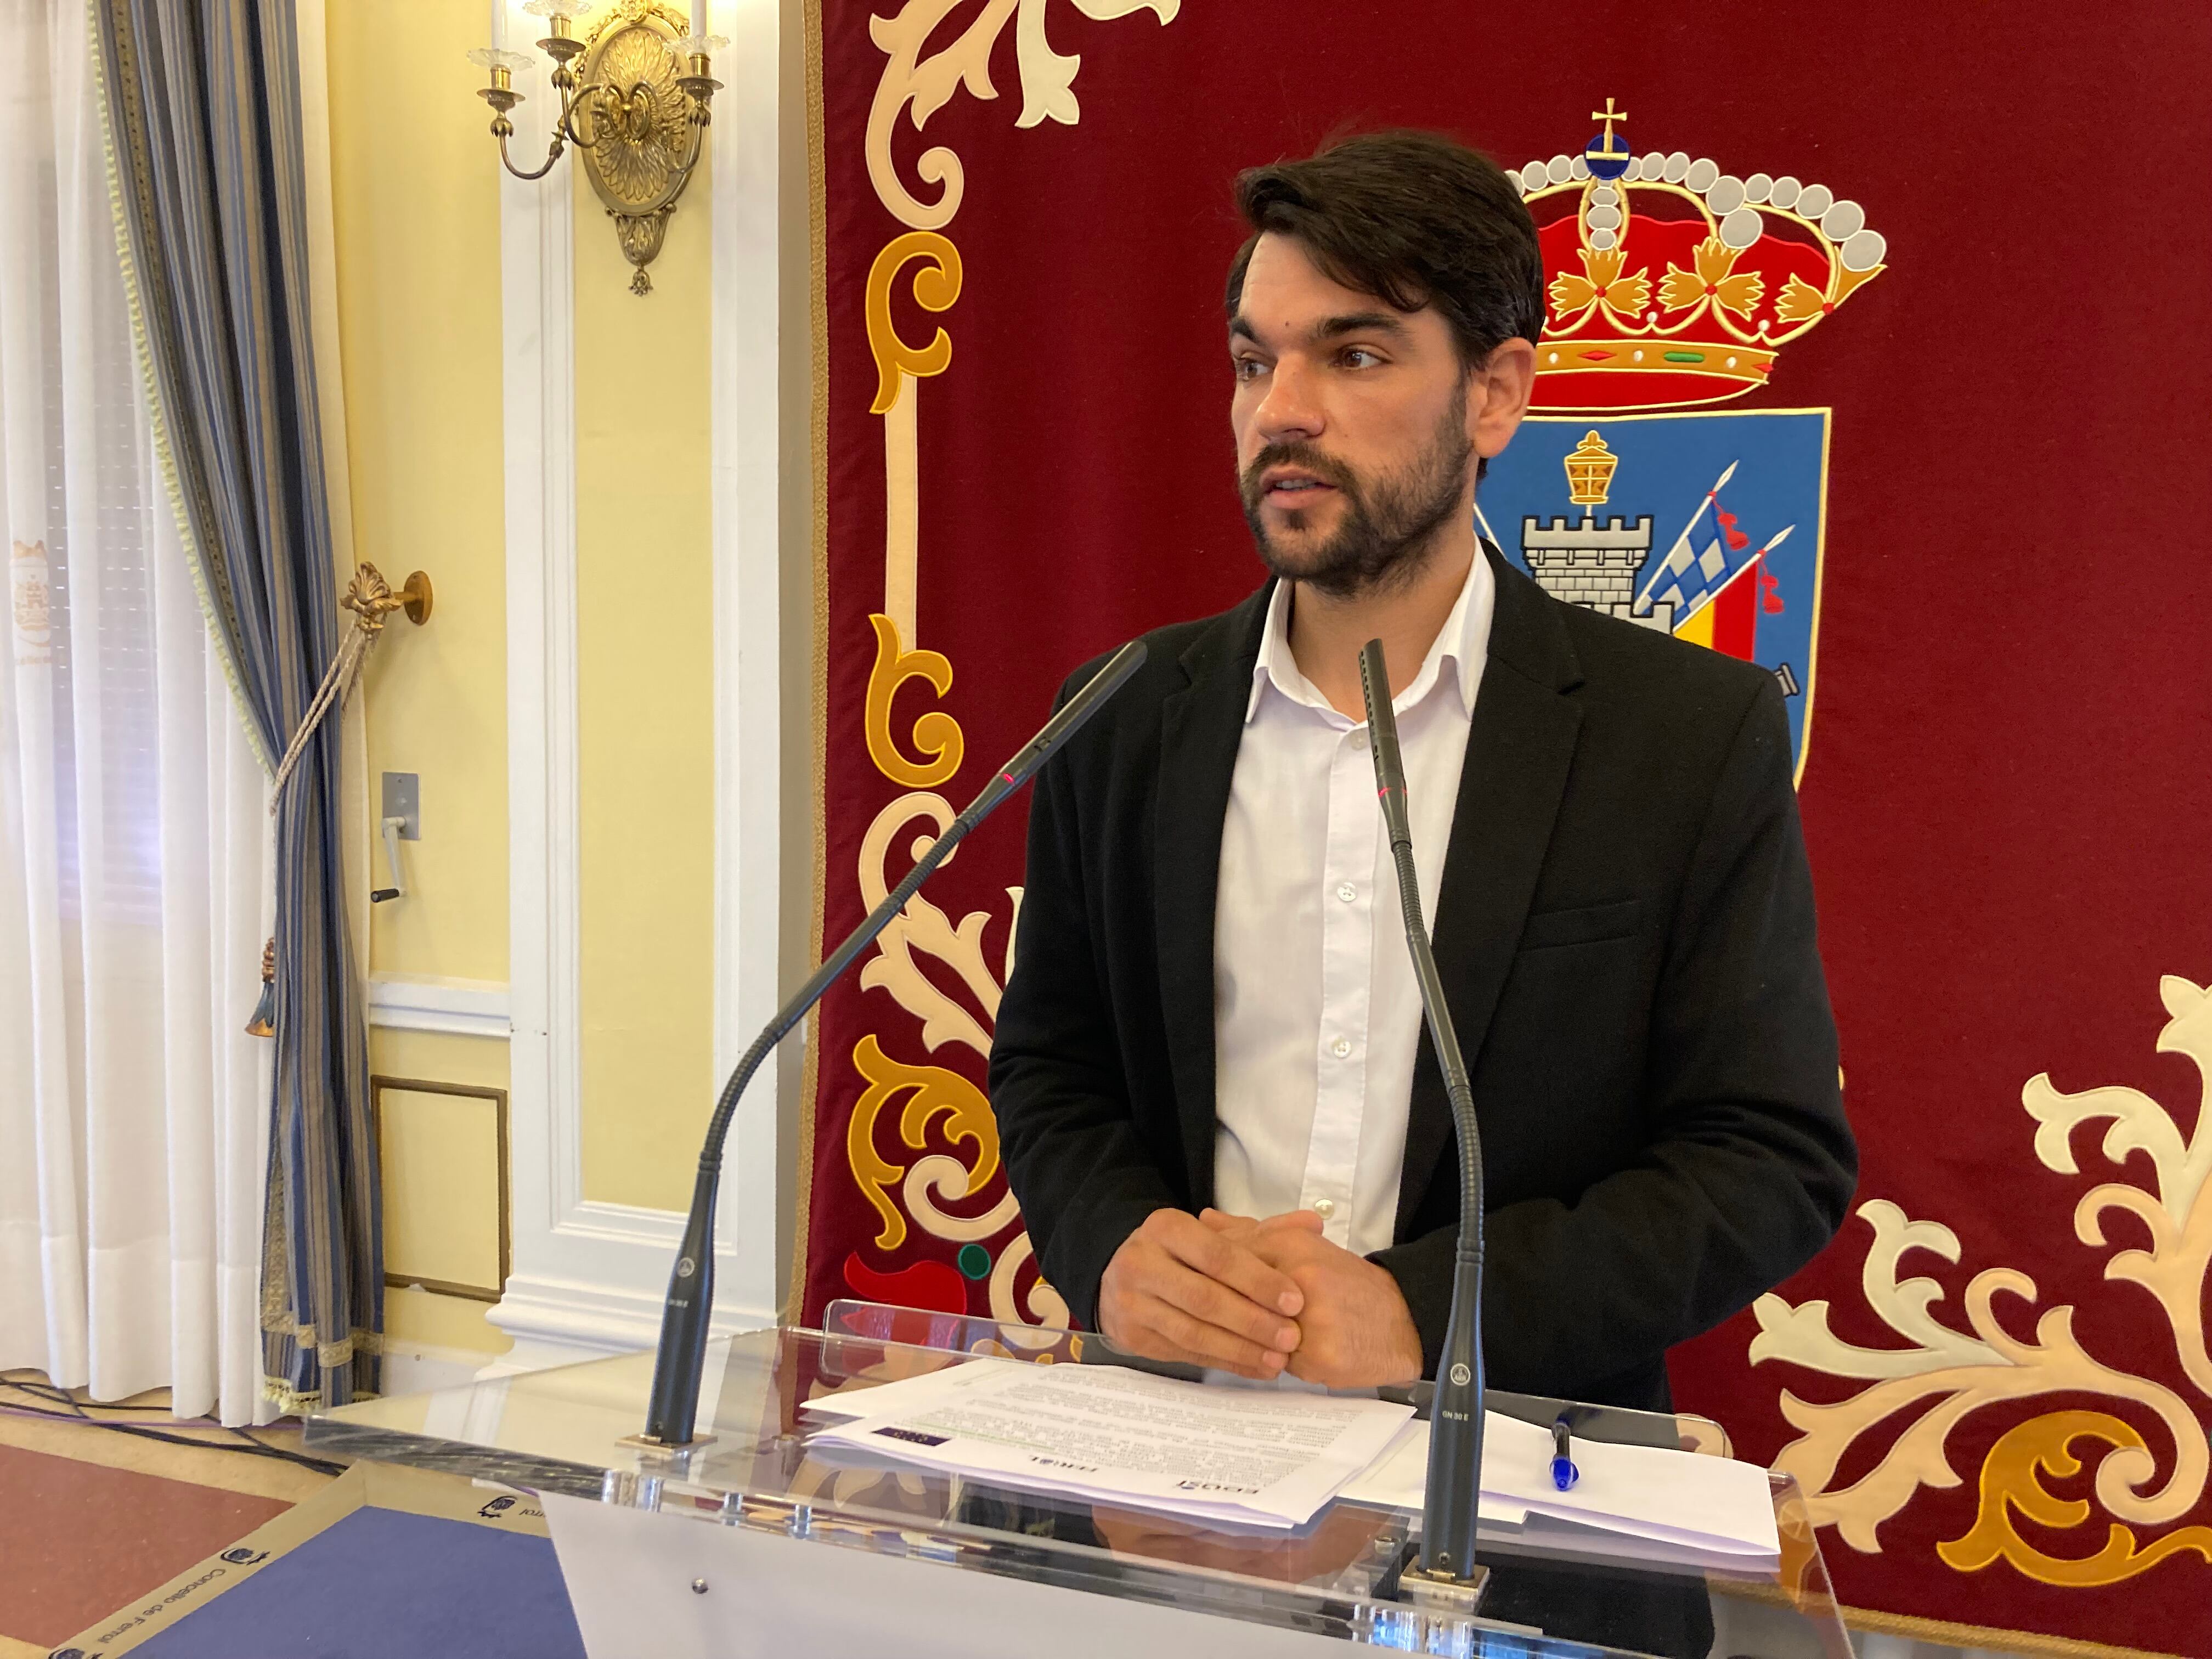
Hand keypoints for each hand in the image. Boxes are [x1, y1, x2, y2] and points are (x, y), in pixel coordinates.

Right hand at [1098, 1208, 1305, 1379]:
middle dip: (1253, 1320)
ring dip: (1241, 1349)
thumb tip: (1313, 1223)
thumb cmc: (1181, 1253)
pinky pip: (1185, 1353)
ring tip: (1278, 1359)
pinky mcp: (1132, 1336)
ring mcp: (1132, 1302)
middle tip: (1291, 1337)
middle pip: (1204, 1298)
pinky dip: (1225, 1362)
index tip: (1294, 1300)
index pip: (1217, 1255)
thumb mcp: (1213, 1233)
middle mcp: (1141, 1263)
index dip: (1258, 1280)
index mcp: (1166, 1228)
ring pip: (1193, 1331)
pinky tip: (1255, 1366)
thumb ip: (1264, 1231)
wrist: (1122, 1275)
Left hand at [1200, 1209, 1423, 1387]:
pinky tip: (1283, 1353)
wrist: (1402, 1320)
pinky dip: (1272, 1359)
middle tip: (1218, 1314)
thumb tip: (1206, 1219)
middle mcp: (1298, 1279)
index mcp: (1293, 1247)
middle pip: (1233, 1296)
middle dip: (1223, 1308)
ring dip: (1247, 1336)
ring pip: (1249, 1333)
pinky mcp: (1316, 1356)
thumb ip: (1252, 1232)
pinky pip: (1274, 1361)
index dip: (1209, 1272)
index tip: (1201, 1280)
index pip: (1228, 1256)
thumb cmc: (1347, 1284)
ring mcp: (1307, 1320)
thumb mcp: (1303, 1248)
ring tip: (1255, 1334)